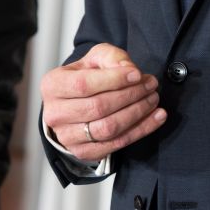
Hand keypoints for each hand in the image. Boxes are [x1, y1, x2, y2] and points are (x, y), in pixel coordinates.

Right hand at [41, 43, 165, 160]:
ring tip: (153, 99)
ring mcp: (68, 137)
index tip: (137, 74)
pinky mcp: (84, 152)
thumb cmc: (84, 79)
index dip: (114, 80)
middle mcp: (55, 114)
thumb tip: (129, 70)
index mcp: (52, 86)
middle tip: (150, 85)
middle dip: (130, 95)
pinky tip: (156, 117)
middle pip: (98, 107)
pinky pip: (117, 144)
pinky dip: (141, 130)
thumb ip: (111, 57)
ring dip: (137, 113)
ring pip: (109, 128)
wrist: (74, 104)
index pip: (83, 84)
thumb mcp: (94, 59)